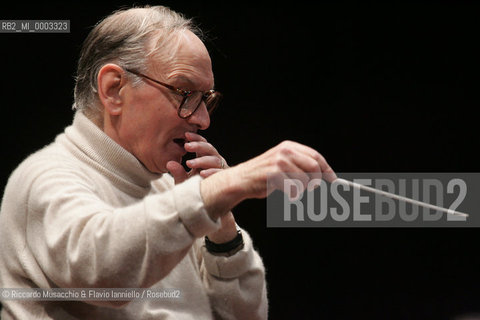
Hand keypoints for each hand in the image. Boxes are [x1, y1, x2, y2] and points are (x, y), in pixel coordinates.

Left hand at [166, 132, 227, 183]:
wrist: (205, 205)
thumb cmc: (195, 189)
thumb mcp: (183, 181)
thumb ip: (178, 172)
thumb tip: (169, 163)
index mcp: (205, 158)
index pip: (203, 144)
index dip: (196, 138)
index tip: (185, 135)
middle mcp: (215, 161)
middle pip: (209, 149)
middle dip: (198, 146)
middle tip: (186, 146)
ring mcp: (221, 170)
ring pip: (215, 160)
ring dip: (202, 160)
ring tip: (189, 163)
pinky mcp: (225, 179)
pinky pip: (219, 174)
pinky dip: (211, 172)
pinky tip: (202, 174)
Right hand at [200, 140, 335, 218]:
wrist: (241, 180)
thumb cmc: (263, 175)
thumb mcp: (282, 164)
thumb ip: (300, 166)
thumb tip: (323, 177)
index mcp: (289, 146)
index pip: (316, 156)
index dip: (327, 169)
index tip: (333, 180)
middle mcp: (285, 151)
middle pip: (314, 167)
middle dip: (316, 181)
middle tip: (311, 189)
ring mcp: (279, 162)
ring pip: (305, 180)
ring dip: (301, 190)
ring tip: (290, 189)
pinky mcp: (274, 174)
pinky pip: (294, 189)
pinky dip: (292, 195)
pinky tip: (284, 192)